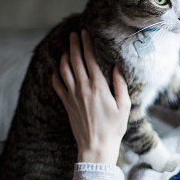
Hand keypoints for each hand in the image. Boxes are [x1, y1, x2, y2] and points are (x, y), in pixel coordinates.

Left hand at [51, 30, 130, 164]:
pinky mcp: (66, 103)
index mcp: (98, 86)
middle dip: (74, 44)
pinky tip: (57, 68)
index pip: (90, 58)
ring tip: (66, 47)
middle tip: (74, 33)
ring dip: (64, 55)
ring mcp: (72, 95)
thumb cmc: (113, 128)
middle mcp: (82, 88)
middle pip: (74, 59)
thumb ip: (120, 85)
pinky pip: (56, 84)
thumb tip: (117, 67)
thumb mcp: (124, 106)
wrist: (95, 146)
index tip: (86, 32)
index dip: (87, 43)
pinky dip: (55, 73)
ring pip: (63, 69)